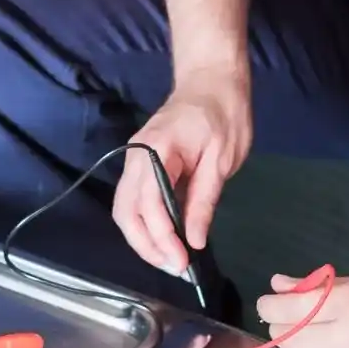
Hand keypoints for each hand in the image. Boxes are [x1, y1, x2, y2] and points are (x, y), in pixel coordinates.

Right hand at [111, 66, 250, 273]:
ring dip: (143, 238)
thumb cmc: (223, 113)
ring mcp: (135, 159)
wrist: (212, 78)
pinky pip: (135, 200)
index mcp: (156, 149)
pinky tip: (166, 239)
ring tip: (170, 260)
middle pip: (126, 211)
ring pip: (125, 209)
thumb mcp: (222, 158)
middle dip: (146, 245)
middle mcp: (136, 155)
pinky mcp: (142, 164)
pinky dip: (146, 224)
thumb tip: (195, 240)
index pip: (149, 203)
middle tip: (175, 268)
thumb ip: (204, 199)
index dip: (163, 237)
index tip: (182, 261)